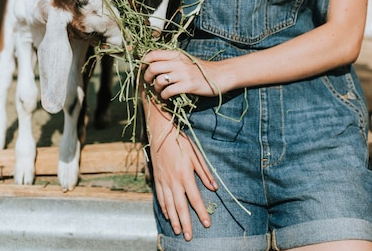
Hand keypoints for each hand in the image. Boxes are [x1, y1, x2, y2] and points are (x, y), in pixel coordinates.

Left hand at [143, 49, 221, 98]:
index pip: (153, 54)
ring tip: (159, 90)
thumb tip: (153, 63)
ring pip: (159, 80)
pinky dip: (164, 95)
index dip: (143, 62)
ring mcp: (183, 74)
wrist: (220, 75)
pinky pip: (169, 91)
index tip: (143, 69)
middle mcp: (178, 62)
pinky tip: (167, 96)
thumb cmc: (201, 69)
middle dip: (146, 76)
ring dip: (155, 87)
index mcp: (176, 54)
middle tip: (148, 82)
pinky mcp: (188, 85)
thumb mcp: (185, 59)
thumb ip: (171, 59)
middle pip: (152, 67)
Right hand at [147, 99, 217, 240]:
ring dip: (174, 220)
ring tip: (179, 231)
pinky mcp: (157, 179)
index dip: (201, 212)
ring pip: (169, 205)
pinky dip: (164, 208)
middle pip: (181, 207)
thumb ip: (204, 172)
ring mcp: (164, 181)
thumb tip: (214, 187)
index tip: (207, 224)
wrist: (160, 133)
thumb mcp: (195, 154)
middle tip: (190, 237)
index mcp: (185, 175)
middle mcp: (174, 181)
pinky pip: (160, 197)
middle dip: (186, 223)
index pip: (195, 198)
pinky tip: (167, 215)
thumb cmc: (180, 142)